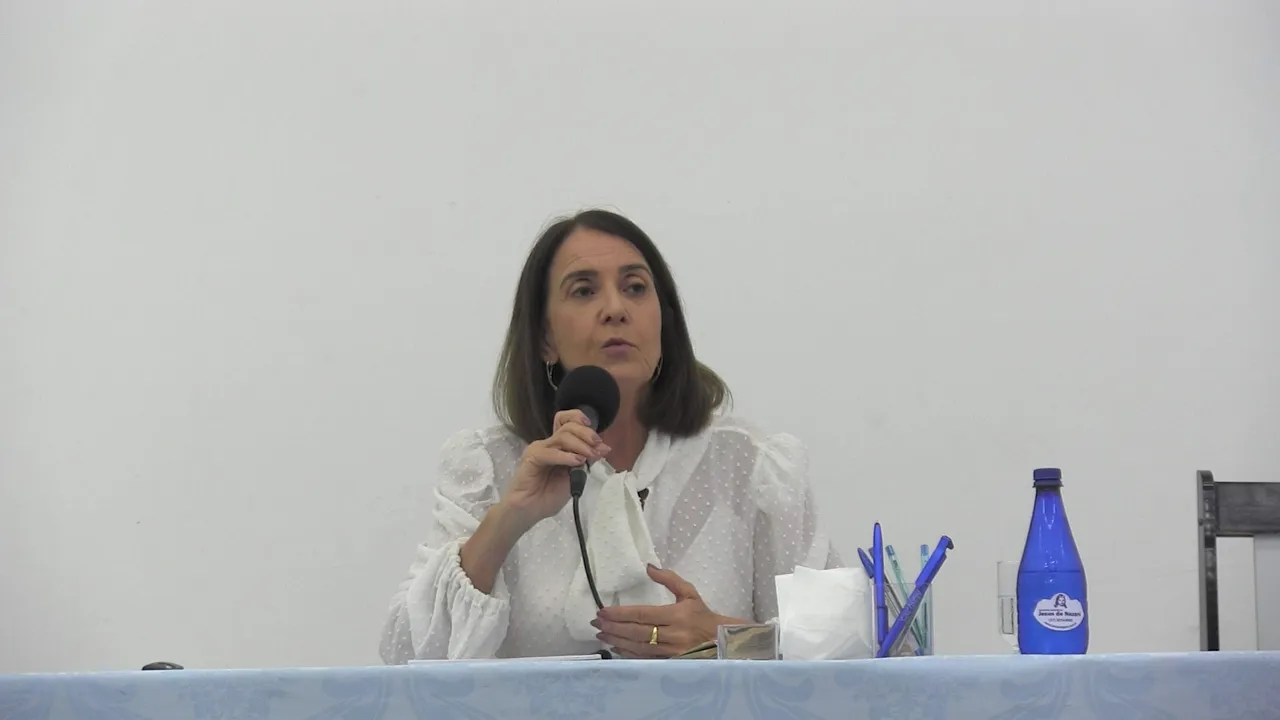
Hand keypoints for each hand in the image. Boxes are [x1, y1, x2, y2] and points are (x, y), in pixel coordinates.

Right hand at [501, 409, 609, 528]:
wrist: (529, 510)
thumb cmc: (548, 496)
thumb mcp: (574, 478)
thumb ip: (586, 462)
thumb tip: (603, 449)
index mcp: (558, 446)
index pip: (566, 421)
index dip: (580, 420)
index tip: (596, 435)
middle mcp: (548, 444)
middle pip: (567, 426)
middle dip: (586, 434)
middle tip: (598, 445)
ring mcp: (539, 449)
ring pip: (562, 436)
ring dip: (580, 445)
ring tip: (589, 457)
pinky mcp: (532, 457)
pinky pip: (550, 452)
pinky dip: (565, 456)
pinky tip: (576, 462)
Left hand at [591, 565, 747, 657]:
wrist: (720, 641)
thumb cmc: (701, 615)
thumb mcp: (689, 592)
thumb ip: (669, 579)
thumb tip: (648, 567)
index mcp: (676, 616)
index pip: (642, 614)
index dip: (621, 613)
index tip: (603, 611)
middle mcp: (672, 635)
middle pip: (636, 632)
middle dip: (614, 627)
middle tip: (596, 623)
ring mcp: (670, 652)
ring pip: (638, 647)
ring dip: (617, 641)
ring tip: (601, 634)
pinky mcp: (669, 663)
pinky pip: (644, 659)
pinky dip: (628, 653)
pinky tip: (616, 647)